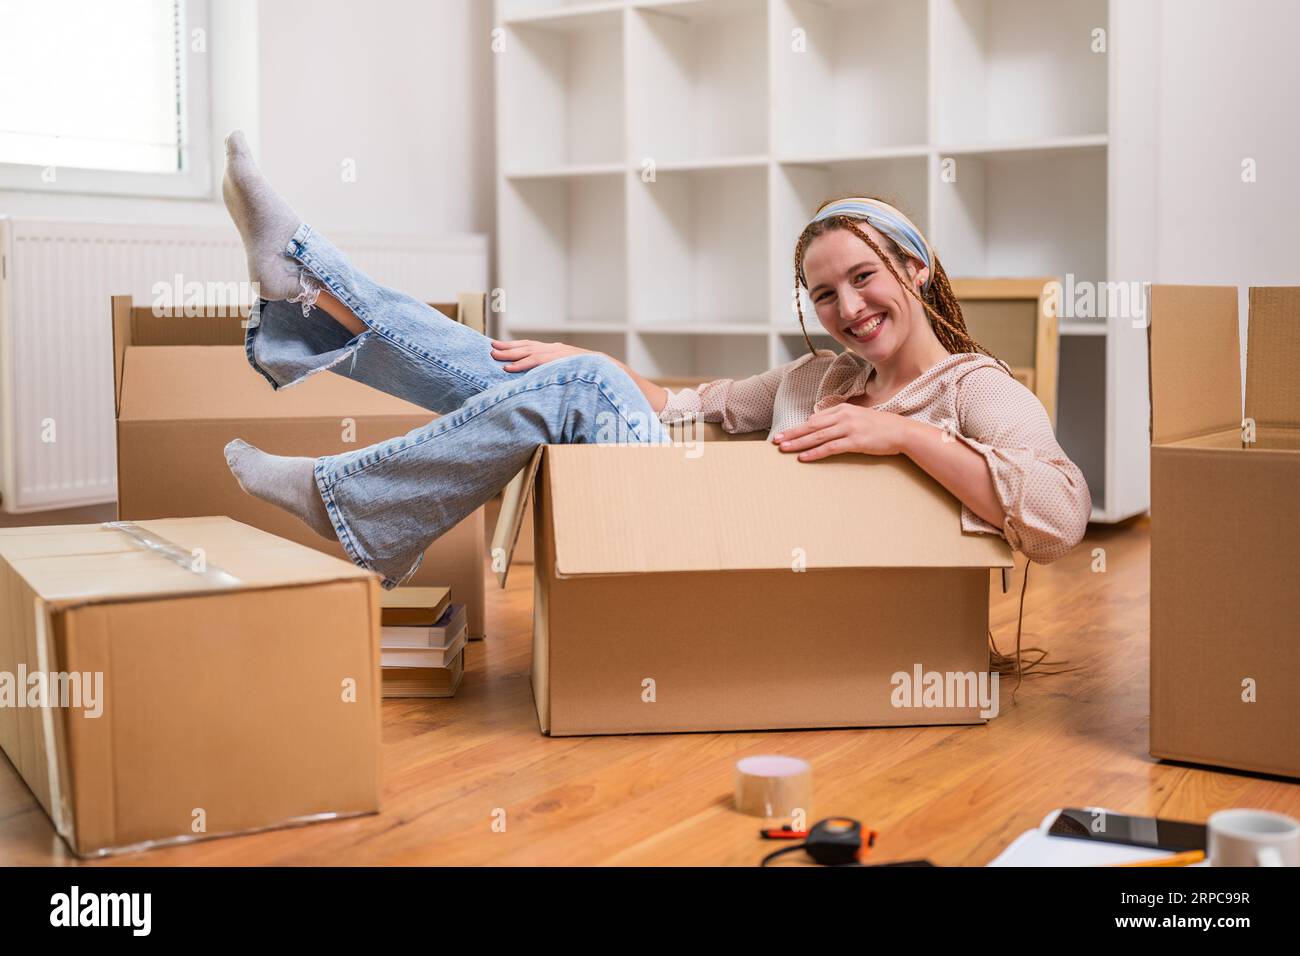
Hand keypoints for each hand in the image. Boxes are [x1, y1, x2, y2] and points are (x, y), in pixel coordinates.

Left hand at [490, 339, 591, 371]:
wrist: (608, 369)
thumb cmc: (589, 373)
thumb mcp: (572, 368)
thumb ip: (558, 371)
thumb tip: (544, 381)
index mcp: (556, 351)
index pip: (532, 346)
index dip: (516, 346)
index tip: (501, 347)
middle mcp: (554, 349)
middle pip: (527, 346)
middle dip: (508, 347)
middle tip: (491, 348)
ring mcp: (555, 354)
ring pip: (528, 352)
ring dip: (510, 354)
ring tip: (495, 356)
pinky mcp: (556, 361)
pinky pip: (535, 362)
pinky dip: (520, 364)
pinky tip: (508, 368)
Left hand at [770, 403, 912, 459]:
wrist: (901, 431)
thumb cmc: (879, 426)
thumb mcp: (856, 417)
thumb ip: (837, 419)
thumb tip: (816, 424)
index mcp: (842, 409)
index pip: (814, 419)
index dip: (797, 427)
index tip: (783, 434)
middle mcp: (843, 417)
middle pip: (811, 427)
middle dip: (792, 434)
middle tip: (776, 441)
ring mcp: (849, 428)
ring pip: (818, 437)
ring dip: (799, 443)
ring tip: (784, 449)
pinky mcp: (855, 442)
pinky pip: (830, 448)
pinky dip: (815, 453)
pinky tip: (803, 457)